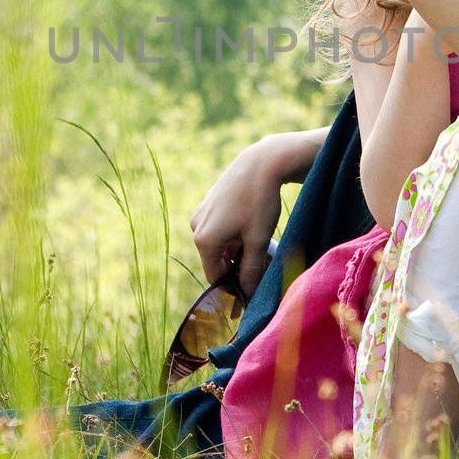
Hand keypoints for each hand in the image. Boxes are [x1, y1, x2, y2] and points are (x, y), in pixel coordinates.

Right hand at [189, 136, 284, 292]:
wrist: (261, 163)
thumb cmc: (260, 203)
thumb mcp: (258, 241)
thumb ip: (250, 271)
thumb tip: (246, 294)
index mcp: (205, 241)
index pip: (215, 276)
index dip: (234, 285)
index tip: (253, 285)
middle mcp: (196, 227)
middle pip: (216, 259)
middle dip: (236, 265)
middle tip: (261, 262)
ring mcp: (200, 213)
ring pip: (218, 243)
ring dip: (235, 248)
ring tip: (258, 242)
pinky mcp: (208, 202)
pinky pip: (218, 227)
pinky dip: (232, 232)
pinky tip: (250, 224)